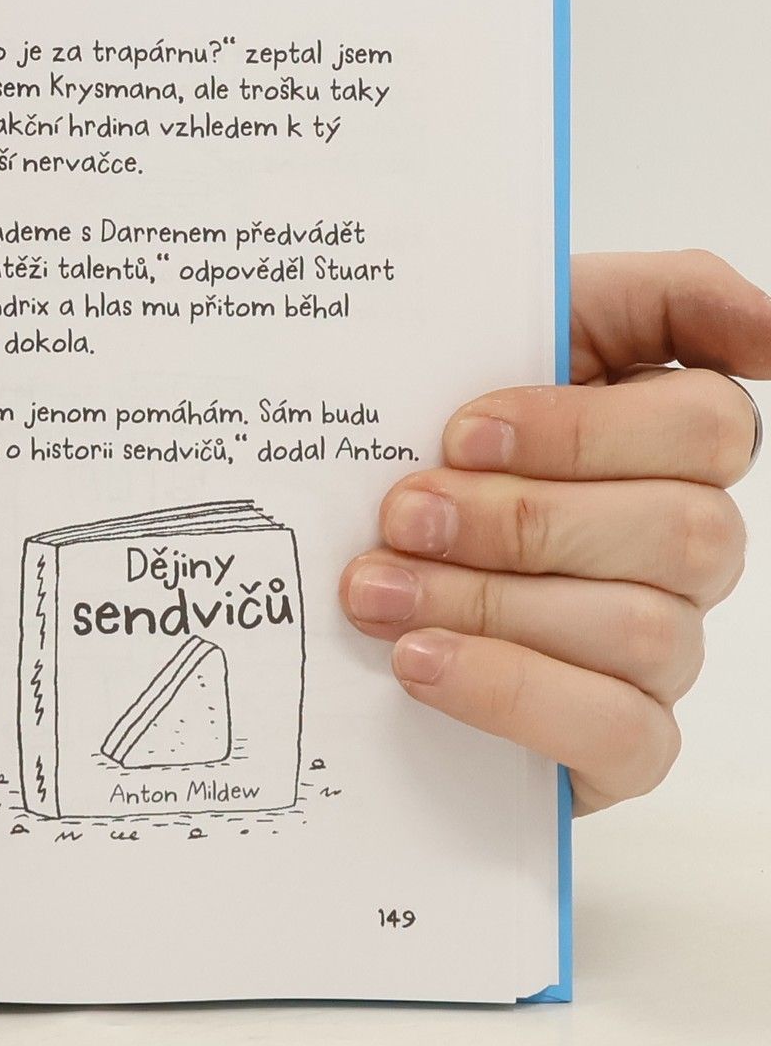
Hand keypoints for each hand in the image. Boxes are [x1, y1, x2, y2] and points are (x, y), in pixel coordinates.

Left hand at [339, 251, 766, 812]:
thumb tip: (767, 322)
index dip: (582, 430)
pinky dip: (511, 692)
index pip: (707, 426)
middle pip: (684, 531)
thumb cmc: (417, 443)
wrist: (320, 566)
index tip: (462, 431)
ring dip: (490, 604)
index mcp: (668, 440)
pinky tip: (418, 663)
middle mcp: (686, 547)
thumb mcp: (501, 330)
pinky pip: (624, 735)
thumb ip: (649, 298)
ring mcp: (664, 651)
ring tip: (374, 589)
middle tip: (401, 515)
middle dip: (521, 521)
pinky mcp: (620, 747)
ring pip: (646, 630)